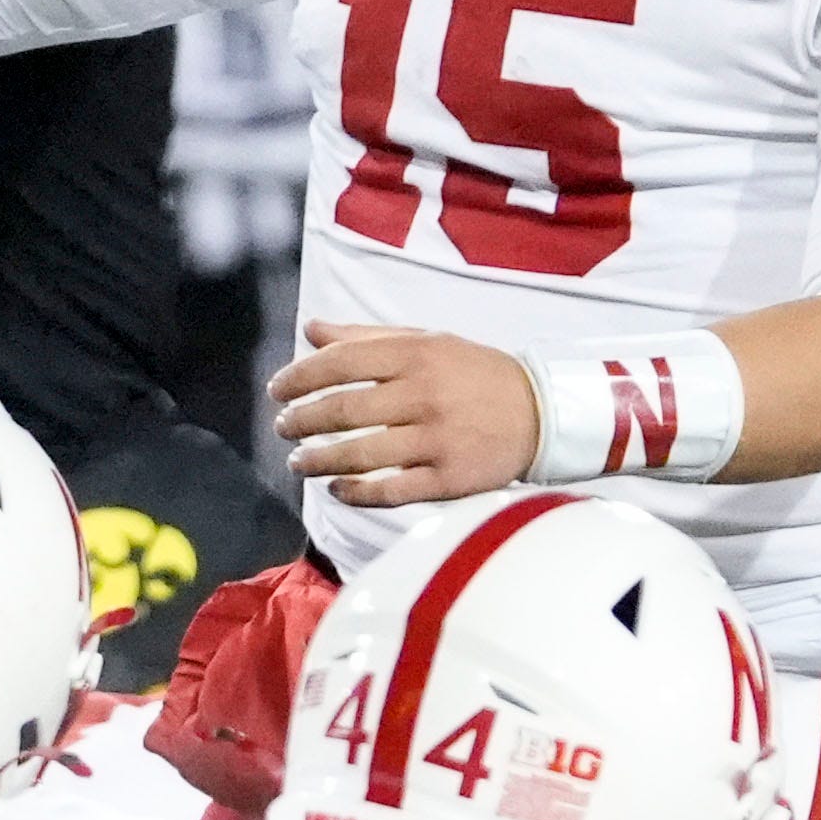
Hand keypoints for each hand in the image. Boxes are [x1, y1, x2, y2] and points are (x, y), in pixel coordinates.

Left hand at [269, 322, 534, 507]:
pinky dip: (357, 491)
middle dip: (302, 420)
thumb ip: (367, 336)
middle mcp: (424, 394)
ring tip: (298, 461)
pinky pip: (392, 489)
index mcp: (417, 354)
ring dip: (319, 459)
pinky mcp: (450, 478)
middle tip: (282, 428)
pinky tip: (337, 488)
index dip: (300, 376)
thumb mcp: (428, 341)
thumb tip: (311, 328)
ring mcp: (437, 439)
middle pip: (344, 409)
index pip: (341, 362)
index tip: (278, 390)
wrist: (542, 412)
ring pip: (361, 453)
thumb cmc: (475, 374)